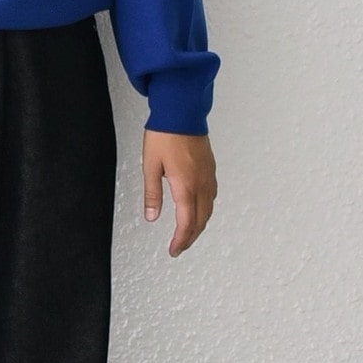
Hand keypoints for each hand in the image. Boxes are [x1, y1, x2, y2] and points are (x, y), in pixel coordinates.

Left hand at [142, 128, 217, 256]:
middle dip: (190, 237)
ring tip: (188, 233)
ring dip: (199, 225)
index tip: (174, 250)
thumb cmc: (164, 136)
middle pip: (200, 220)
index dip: (180, 240)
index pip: (186, 223)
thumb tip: (152, 217)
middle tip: (179, 247)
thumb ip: (152, 194)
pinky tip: (199, 210)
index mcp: (185, 186)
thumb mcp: (150, 166)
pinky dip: (206, 210)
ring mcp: (208, 176)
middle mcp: (201, 184)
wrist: (182, 112)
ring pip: (209, 210)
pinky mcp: (210, 168)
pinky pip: (212, 196)